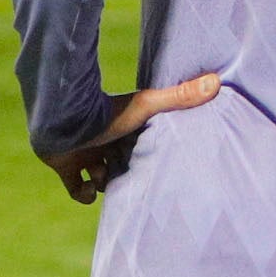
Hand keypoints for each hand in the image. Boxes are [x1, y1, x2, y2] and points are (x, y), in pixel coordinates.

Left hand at [42, 70, 220, 202]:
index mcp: (124, 127)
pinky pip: (77, 191)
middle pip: (121, 164)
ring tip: (102, 174)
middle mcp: (104, 141)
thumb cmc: (105, 112)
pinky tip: (88, 187)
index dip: (147, 155)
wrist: (59, 121)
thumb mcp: (147, 106)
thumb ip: (179, 97)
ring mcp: (84, 154)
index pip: (140, 145)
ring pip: (100, 179)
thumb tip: (216, 82)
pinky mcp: (65, 168)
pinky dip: (82, 194)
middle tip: (130, 174)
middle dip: (125, 172)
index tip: (154, 160)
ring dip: (103, 183)